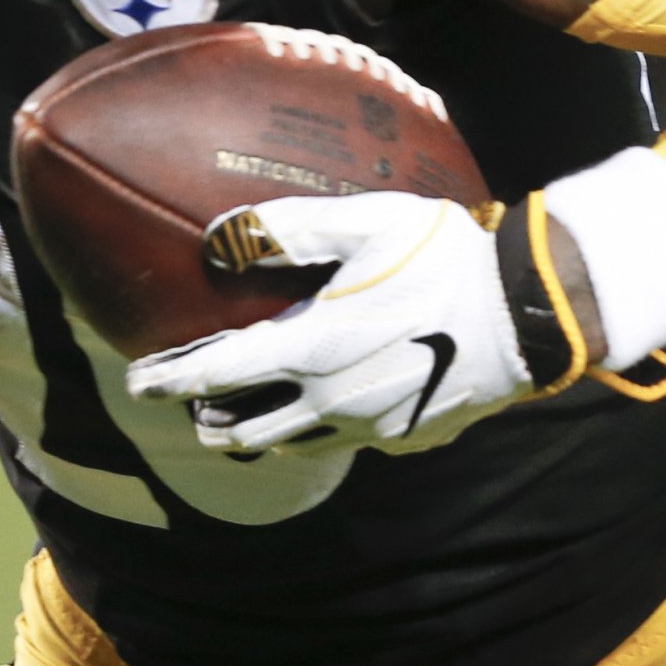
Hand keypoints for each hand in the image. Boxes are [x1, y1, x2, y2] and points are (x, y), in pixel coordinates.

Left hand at [123, 193, 529, 456]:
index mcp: (312, 348)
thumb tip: (220, 238)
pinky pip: (350, 440)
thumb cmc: (445, 258)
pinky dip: (324, 429)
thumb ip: (290, 228)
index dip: (170, 378)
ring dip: (260, 433)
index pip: (218, 373)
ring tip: (239, 423)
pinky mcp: (406, 438)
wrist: (529, 315)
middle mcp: (333, 400)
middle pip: (247, 427)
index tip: (136, 383)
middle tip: (188, 409)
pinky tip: (326, 412)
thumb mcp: (366, 223)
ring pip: (296, 442)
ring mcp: (372, 427)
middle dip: (208, 419)